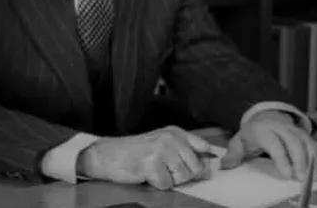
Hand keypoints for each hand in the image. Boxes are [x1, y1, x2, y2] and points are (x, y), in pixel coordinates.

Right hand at [76, 125, 214, 189]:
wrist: (108, 154)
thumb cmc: (136, 152)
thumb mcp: (162, 144)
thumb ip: (184, 151)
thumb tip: (208, 167)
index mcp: (175, 132)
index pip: (203, 147)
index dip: (204, 162)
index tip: (203, 169)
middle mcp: (171, 138)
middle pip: (196, 167)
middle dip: (184, 175)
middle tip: (166, 170)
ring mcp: (162, 150)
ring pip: (183, 177)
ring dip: (169, 179)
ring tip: (155, 170)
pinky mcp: (152, 164)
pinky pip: (167, 185)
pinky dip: (157, 184)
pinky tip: (147, 174)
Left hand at [220, 110, 316, 180]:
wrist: (266, 116)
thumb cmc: (253, 134)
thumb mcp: (239, 141)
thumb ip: (233, 154)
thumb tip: (224, 165)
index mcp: (266, 130)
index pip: (275, 144)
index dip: (282, 159)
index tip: (287, 174)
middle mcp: (284, 129)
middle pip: (295, 143)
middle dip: (301, 161)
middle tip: (303, 179)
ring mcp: (298, 133)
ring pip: (309, 144)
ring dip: (315, 161)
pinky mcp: (308, 138)